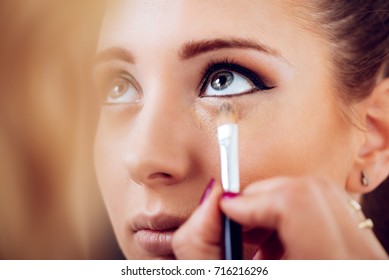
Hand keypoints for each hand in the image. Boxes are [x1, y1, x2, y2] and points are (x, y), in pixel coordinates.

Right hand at [173, 176, 387, 258]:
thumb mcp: (230, 279)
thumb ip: (208, 242)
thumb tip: (216, 196)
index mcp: (327, 269)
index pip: (296, 204)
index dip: (253, 199)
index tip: (228, 210)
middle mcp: (359, 260)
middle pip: (310, 191)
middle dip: (263, 198)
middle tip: (239, 221)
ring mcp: (367, 254)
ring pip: (322, 197)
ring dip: (278, 207)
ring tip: (257, 239)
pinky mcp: (363, 251)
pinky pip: (332, 212)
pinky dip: (296, 218)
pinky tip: (278, 246)